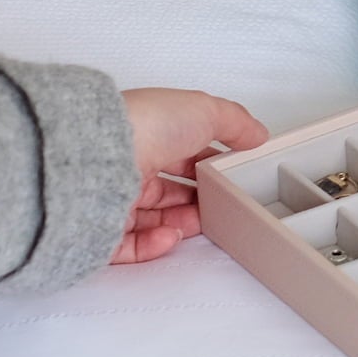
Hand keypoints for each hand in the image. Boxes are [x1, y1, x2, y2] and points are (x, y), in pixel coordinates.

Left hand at [113, 88, 268, 263]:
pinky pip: (129, 246)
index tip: (230, 176)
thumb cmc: (146, 125)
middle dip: (198, 201)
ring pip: (152, 220)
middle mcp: (127, 163)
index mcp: (149, 134)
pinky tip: (172, 236)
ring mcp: (112, 197)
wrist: (100, 155)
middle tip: (221, 207)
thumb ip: (235, 122)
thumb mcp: (205, 110)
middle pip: (168, 190)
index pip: (183, 154)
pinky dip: (155, 245)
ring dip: (182, 224)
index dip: (208, 165)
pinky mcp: (99, 228)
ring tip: (202, 224)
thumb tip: (257, 134)